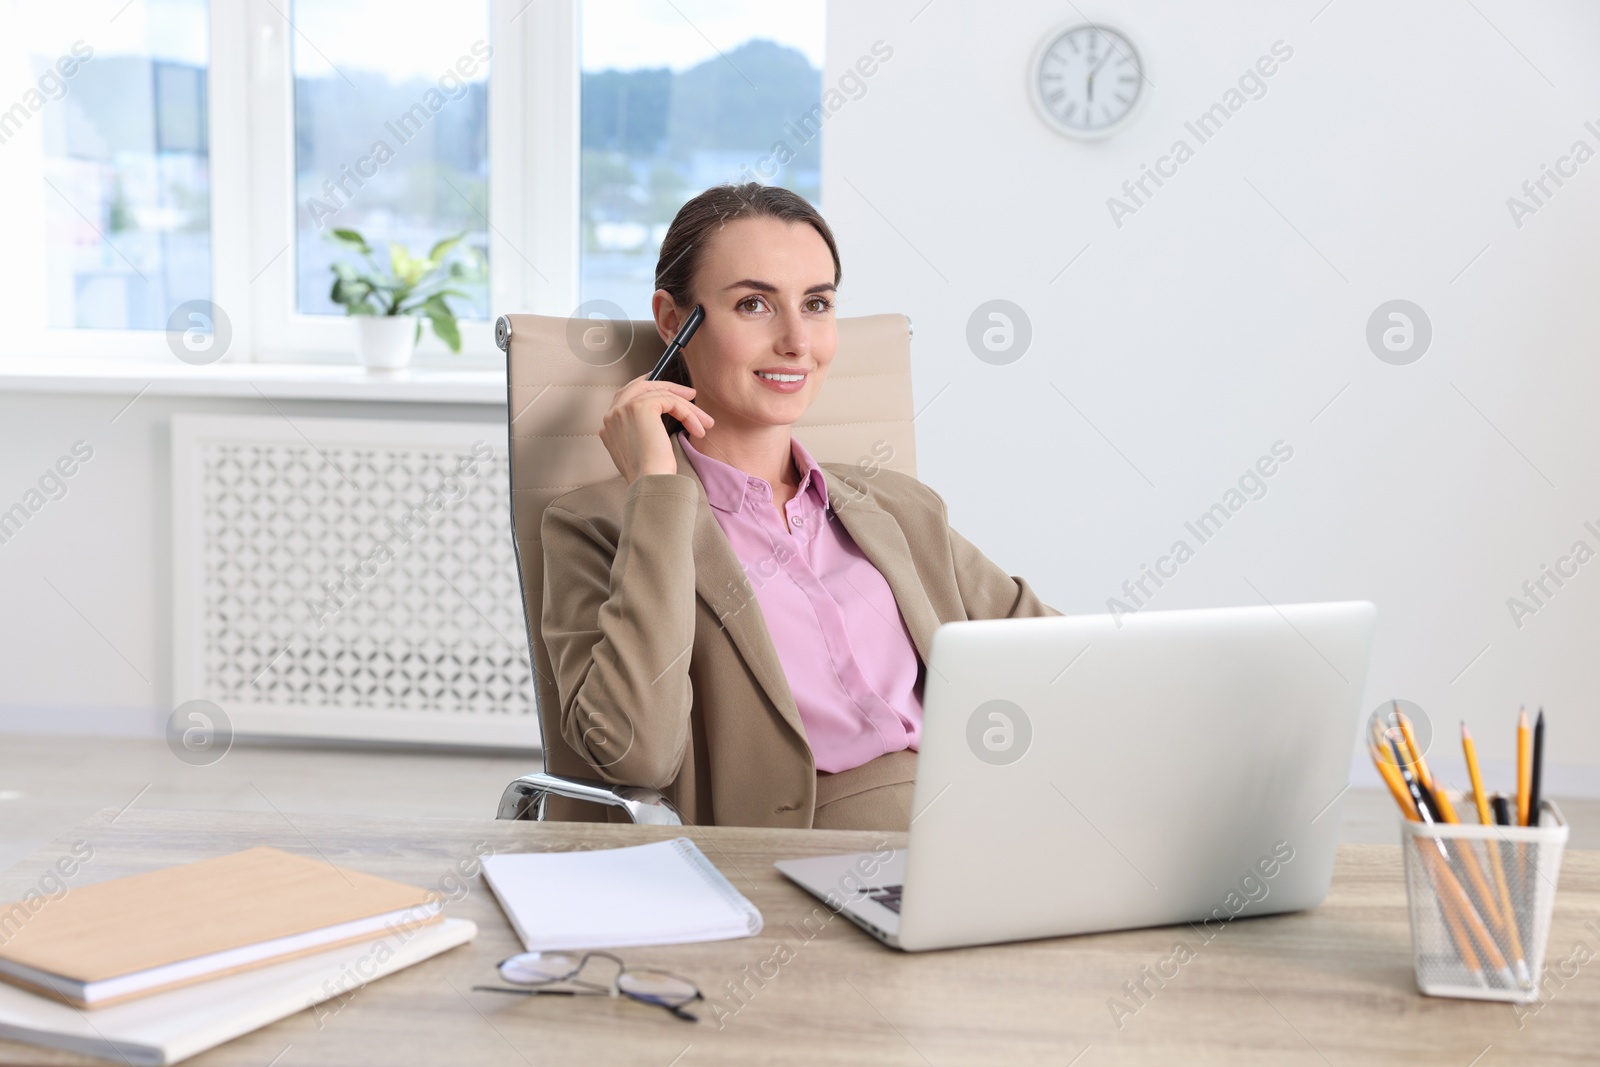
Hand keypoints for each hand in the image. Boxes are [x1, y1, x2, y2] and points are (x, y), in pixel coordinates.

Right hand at [599, 375, 714, 483]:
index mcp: (609, 426)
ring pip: (660, 394)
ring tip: (705, 421)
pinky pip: (670, 401)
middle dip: (667, 387)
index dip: (649, 390)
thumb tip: (662, 418)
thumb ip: (641, 431)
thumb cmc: (650, 475)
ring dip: (686, 407)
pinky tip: (698, 427)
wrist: (650, 483)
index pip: (625, 397)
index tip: (669, 392)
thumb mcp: (641, 450)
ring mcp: (623, 409)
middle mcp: (611, 415)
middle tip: (689, 393)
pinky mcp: (640, 407)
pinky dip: (687, 412)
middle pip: (639, 387)